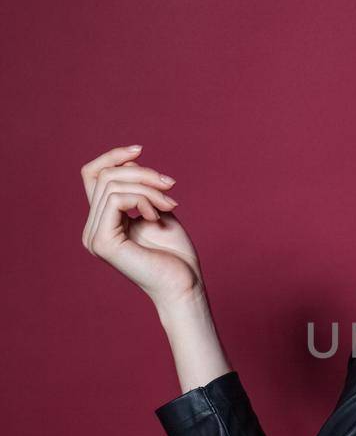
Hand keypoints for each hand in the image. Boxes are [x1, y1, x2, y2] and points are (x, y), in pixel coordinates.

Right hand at [81, 143, 202, 305]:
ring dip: (148, 188)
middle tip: (170, 185)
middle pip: (106, 176)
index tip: (140, 149)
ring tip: (170, 204)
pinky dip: (143, 200)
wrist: (185, 286)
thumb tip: (129, 160)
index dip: (112, 156)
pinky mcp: (102, 242)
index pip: (93, 175)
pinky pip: (117, 200)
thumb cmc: (176, 255)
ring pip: (113, 185)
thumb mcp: (157, 210)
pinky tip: (158, 216)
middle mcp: (92, 229)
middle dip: (142, 173)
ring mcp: (93, 237)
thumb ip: (140, 189)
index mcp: (102, 222)